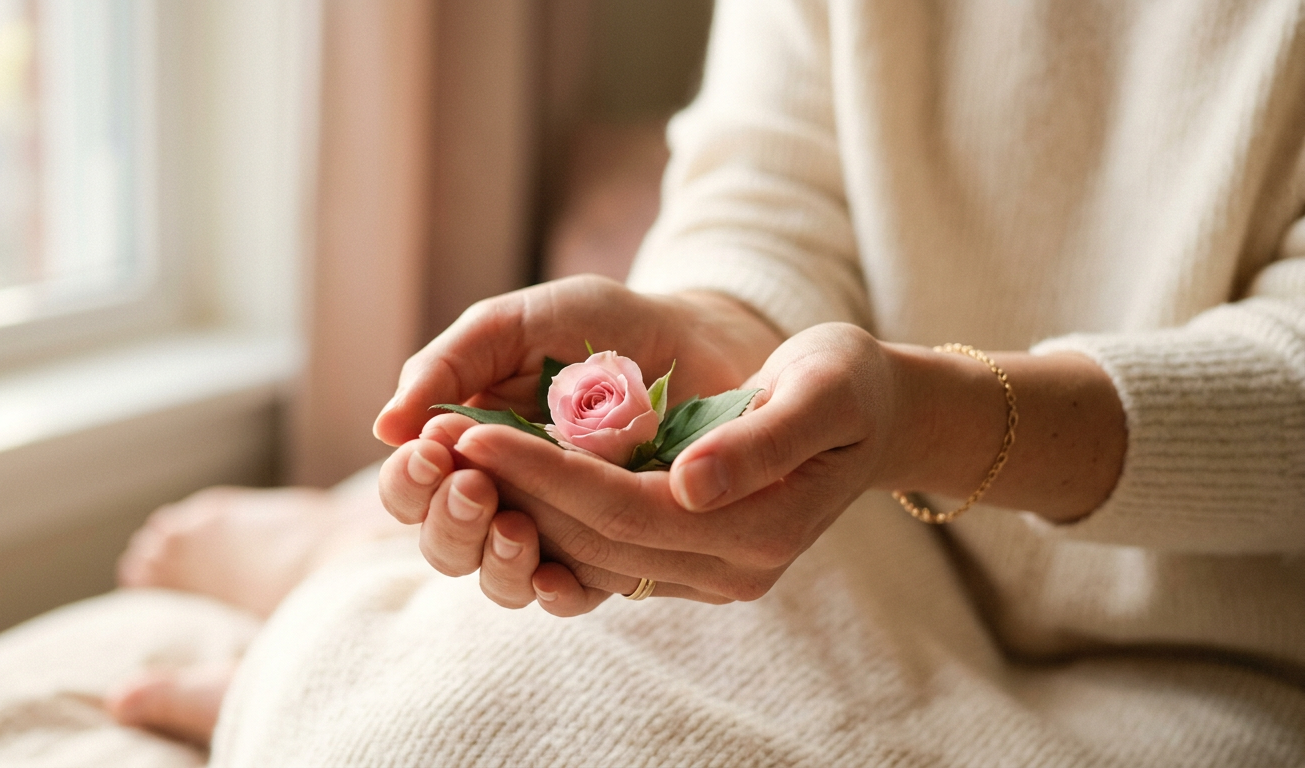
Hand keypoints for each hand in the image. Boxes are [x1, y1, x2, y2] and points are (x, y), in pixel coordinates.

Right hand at [374, 276, 783, 607]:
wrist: (699, 338)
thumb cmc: (601, 325)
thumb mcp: (516, 326)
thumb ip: (451, 365)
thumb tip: (384, 427)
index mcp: (466, 445)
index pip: (410, 489)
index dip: (408, 482)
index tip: (432, 451)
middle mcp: (502, 497)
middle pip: (444, 544)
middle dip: (448, 522)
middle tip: (474, 485)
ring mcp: (556, 530)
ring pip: (499, 580)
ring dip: (494, 561)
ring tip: (512, 524)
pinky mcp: (613, 552)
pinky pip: (574, 595)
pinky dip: (556, 592)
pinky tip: (556, 576)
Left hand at [457, 323, 905, 614]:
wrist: (878, 416)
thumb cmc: (850, 385)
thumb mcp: (821, 392)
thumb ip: (760, 442)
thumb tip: (688, 483)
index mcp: (757, 530)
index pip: (622, 510)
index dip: (541, 473)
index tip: (470, 429)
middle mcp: (730, 569)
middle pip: (594, 540)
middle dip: (512, 492)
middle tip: (439, 438)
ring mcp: (712, 574)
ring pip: (590, 557)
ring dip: (520, 511)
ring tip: (457, 458)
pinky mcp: (694, 563)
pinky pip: (607, 555)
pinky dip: (553, 520)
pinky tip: (510, 480)